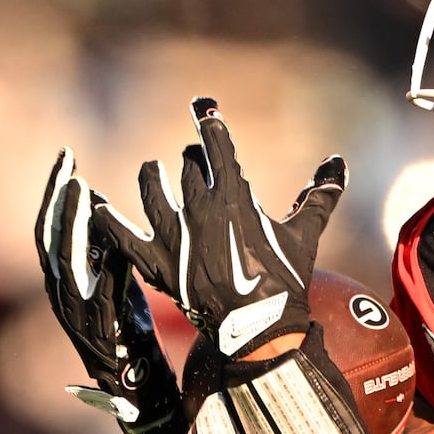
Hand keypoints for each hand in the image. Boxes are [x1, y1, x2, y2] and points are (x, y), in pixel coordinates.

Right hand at [35, 148, 182, 433]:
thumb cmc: (130, 331)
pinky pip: (99, 293)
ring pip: (64, 262)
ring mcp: (77, 316)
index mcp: (63, 282)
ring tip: (81, 189)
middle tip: (68, 163)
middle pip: (49, 238)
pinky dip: (103, 265)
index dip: (55, 192)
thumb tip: (97, 201)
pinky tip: (111, 239)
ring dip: (71, 223)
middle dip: (57, 198)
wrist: (139, 390)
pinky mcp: (101, 333)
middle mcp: (61, 296)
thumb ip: (102, 246)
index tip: (66, 156)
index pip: (50, 227)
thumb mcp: (114, 281)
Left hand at [94, 97, 346, 357]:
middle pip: (185, 164)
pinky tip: (94, 204)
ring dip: (152, 176)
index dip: (209, 119)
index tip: (203, 104)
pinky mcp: (155, 261)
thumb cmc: (285, 280)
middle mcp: (199, 207)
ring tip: (153, 170)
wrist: (259, 329)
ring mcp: (174, 235)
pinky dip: (106, 218)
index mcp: (234, 194)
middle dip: (191, 157)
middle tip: (195, 160)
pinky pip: (120, 234)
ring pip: (151, 188)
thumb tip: (339, 163)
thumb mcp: (305, 234)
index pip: (216, 143)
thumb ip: (320, 196)